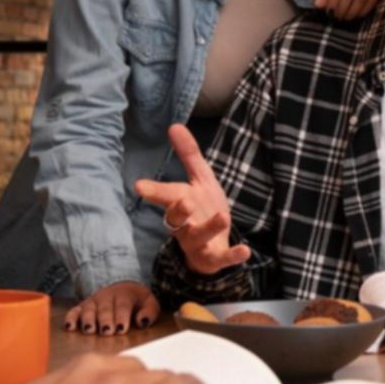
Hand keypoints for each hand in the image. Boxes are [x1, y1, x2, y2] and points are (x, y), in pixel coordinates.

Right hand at [65, 281, 159, 335]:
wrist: (123, 287)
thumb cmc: (137, 300)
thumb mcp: (149, 302)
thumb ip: (149, 311)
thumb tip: (142, 321)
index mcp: (124, 294)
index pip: (122, 305)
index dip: (121, 316)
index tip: (122, 328)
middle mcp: (106, 296)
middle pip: (105, 308)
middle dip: (105, 320)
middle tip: (107, 331)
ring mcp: (93, 301)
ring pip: (88, 309)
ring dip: (88, 319)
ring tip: (89, 330)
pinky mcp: (82, 307)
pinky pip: (74, 311)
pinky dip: (71, 318)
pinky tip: (70, 327)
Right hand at [134, 124, 249, 274]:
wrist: (213, 246)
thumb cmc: (203, 208)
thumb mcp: (200, 179)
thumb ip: (188, 155)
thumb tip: (174, 125)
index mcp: (180, 203)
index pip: (165, 196)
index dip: (153, 191)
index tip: (139, 186)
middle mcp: (184, 224)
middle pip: (175, 219)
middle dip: (178, 211)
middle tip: (185, 202)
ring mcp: (198, 242)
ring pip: (198, 236)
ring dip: (209, 227)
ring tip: (222, 216)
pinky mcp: (214, 257)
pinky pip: (222, 258)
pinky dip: (233, 255)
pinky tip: (245, 250)